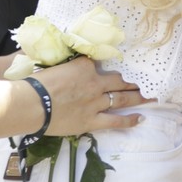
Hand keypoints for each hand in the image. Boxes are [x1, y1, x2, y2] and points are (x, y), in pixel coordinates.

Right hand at [27, 55, 146, 136]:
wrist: (31, 104)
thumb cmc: (36, 84)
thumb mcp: (54, 66)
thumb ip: (68, 63)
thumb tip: (73, 61)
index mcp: (84, 65)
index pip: (99, 62)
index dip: (107, 65)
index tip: (116, 66)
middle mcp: (95, 82)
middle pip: (119, 80)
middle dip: (133, 80)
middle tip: (146, 80)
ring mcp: (96, 102)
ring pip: (122, 98)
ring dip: (138, 97)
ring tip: (150, 96)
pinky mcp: (92, 120)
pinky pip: (115, 120)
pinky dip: (129, 119)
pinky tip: (141, 117)